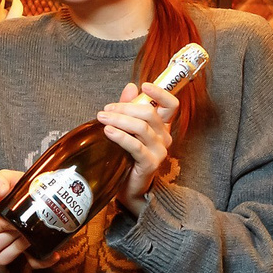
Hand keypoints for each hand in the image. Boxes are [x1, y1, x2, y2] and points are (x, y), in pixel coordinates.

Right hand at [0, 170, 59, 269]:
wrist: (43, 191)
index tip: (13, 220)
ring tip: (31, 238)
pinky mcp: (28, 251)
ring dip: (18, 249)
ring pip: (3, 258)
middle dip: (9, 238)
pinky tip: (53, 253)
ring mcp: (13, 243)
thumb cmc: (23, 186)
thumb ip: (0, 180)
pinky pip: (31, 263)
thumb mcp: (9, 177)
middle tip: (24, 228)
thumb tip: (1, 192)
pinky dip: (42, 260)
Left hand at [98, 82, 178, 213]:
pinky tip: (108, 131)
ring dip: (119, 120)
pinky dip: (120, 136)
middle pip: (149, 113)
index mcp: (162, 126)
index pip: (171, 105)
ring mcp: (159, 151)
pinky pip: (135, 146)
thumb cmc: (128, 157)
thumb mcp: (128, 129)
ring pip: (141, 127)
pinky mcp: (150, 163)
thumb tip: (130, 86)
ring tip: (102, 118)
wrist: (129, 187)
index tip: (144, 85)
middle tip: (105, 110)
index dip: (160, 93)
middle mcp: (165, 137)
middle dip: (125, 108)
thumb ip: (130, 108)